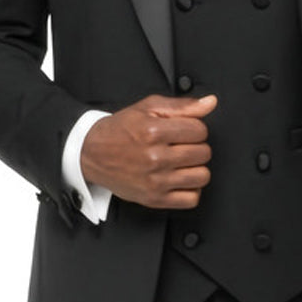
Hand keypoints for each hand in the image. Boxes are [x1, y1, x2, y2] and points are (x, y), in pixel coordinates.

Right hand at [80, 93, 217, 209]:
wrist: (91, 152)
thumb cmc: (120, 130)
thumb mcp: (148, 108)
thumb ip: (182, 106)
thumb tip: (210, 102)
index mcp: (154, 131)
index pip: (200, 130)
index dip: (195, 128)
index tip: (184, 130)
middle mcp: (155, 157)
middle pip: (203, 153)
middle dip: (196, 146)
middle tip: (181, 145)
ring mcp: (155, 181)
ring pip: (202, 176)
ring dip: (196, 168)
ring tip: (182, 162)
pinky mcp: (154, 199)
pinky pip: (191, 199)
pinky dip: (191, 189)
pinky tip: (180, 179)